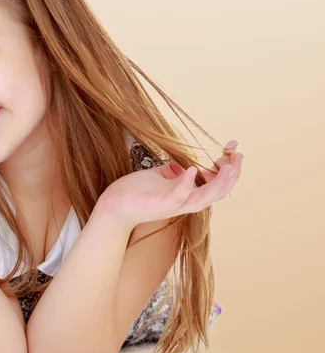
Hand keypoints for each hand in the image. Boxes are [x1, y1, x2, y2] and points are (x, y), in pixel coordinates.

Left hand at [96, 140, 243, 227]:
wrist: (113, 205)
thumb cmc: (135, 192)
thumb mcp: (159, 177)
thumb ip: (173, 172)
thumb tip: (183, 163)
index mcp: (187, 194)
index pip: (215, 183)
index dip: (227, 167)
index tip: (233, 147)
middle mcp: (184, 202)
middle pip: (217, 193)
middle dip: (231, 175)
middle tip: (239, 156)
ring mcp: (173, 205)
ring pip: (204, 198)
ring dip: (219, 183)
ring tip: (229, 166)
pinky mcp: (159, 206)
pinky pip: (177, 197)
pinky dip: (187, 184)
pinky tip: (193, 169)